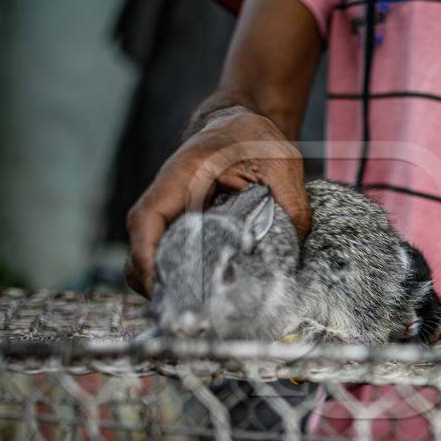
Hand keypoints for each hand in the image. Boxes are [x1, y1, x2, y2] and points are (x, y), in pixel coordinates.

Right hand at [124, 108, 310, 296]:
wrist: (242, 125)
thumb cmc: (255, 137)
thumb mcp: (281, 163)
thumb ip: (291, 203)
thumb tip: (297, 246)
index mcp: (184, 175)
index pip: (148, 219)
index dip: (146, 256)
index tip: (160, 285)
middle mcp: (169, 197)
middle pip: (144, 249)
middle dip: (159, 285)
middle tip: (192, 315)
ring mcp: (174, 215)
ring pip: (154, 258)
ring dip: (171, 286)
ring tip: (203, 312)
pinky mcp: (185, 228)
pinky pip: (173, 257)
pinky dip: (184, 279)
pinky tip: (211, 295)